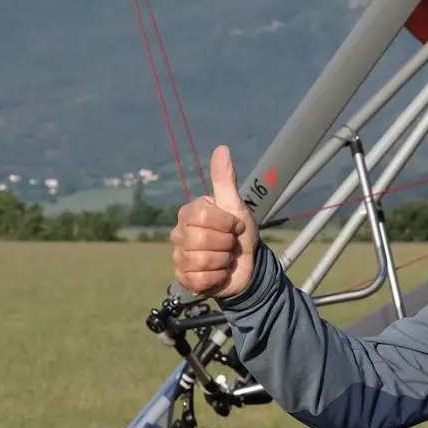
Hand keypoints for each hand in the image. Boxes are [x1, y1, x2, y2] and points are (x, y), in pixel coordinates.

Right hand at [171, 145, 260, 299]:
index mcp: (190, 213)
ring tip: (225, 259)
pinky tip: (218, 273)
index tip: (235, 226)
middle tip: (230, 244)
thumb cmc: (239, 234)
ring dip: (223, 261)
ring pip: (201, 260)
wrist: (248, 266)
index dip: (227, 223)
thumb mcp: (236, 206)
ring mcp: (179, 256)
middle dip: (226, 244)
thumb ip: (225, 180)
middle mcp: (179, 233)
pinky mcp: (183, 278)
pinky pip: (199, 279)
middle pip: (202, 239)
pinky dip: (216, 278)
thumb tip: (221, 148)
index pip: (203, 215)